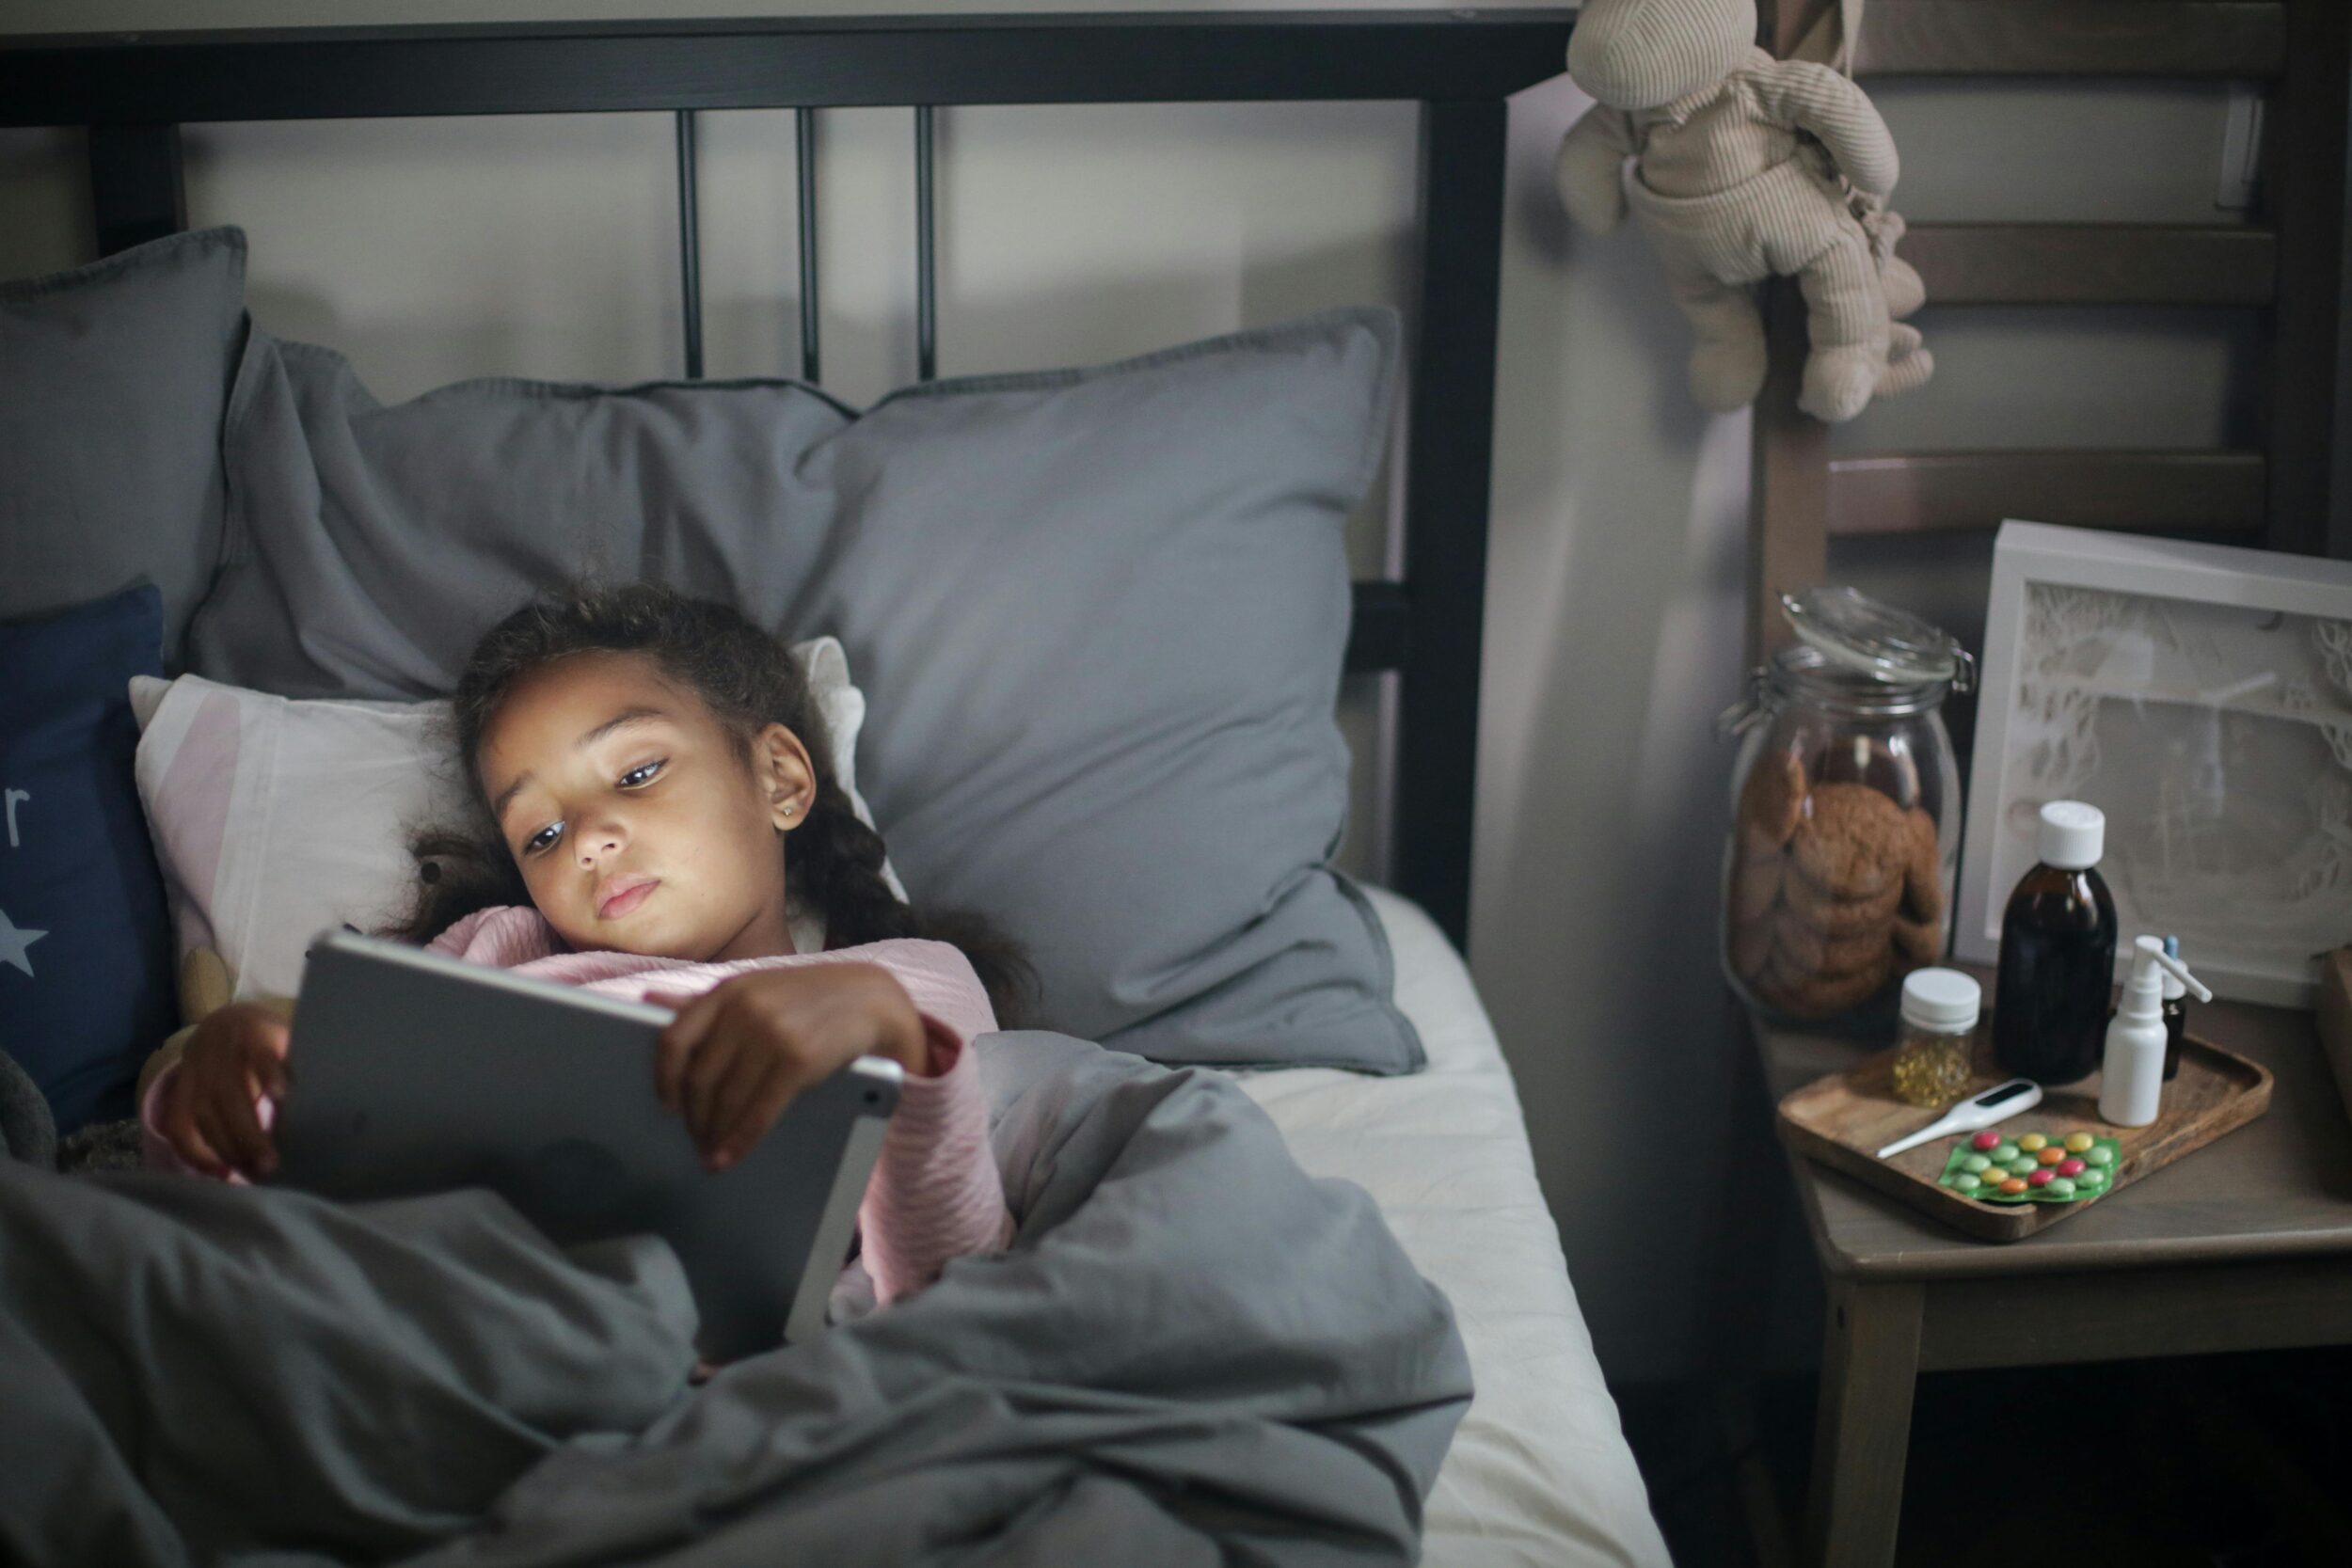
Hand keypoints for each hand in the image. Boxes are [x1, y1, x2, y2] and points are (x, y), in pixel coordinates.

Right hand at [158, 1001, 290, 1178]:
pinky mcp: (178, 1090)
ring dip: (225, 1149)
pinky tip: (218, 1172)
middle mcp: (219, 1049)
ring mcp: (193, 1070)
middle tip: (269, 1166)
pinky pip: (178, 1124)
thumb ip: (297, 1072)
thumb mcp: (288, 1043)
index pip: (260, 1052)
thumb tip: (317, 1119)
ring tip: (250, 1174)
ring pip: (201, 1113)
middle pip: (227, 1093)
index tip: (281, 1095)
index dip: (268, 1073)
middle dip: (247, 1134)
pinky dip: (195, 1152)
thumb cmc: (271, 1043)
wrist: (225, 1024)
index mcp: (255, 1032)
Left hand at [644, 966, 925, 1171]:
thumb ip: (708, 1002)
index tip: (666, 1108)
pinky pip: (759, 1112)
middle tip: (696, 1141)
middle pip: (700, 1079)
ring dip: (715, 1135)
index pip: (674, 1040)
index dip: (665, 1080)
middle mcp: (743, 1009)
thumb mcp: (756, 988)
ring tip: (712, 1155)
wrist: (871, 999)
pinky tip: (732, 1156)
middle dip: (694, 1119)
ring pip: (727, 1100)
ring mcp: (771, 1034)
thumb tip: (648, 1002)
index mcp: (726, 992)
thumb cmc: (807, 998)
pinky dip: (741, 1140)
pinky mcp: (798, 1060)